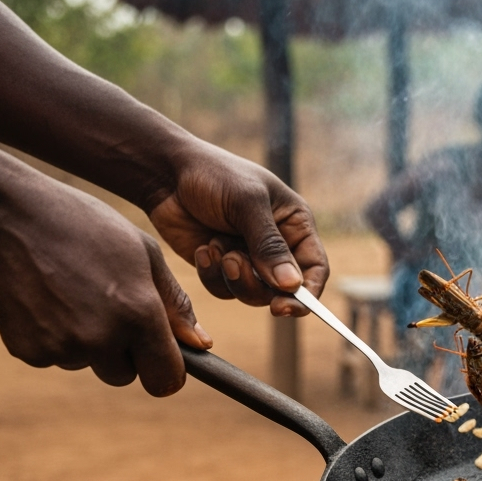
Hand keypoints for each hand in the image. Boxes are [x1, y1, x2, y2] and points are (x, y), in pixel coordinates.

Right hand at [0, 158, 209, 395]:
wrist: (4, 214)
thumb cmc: (83, 226)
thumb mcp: (143, 252)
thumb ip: (174, 303)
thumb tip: (200, 344)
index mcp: (138, 314)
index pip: (166, 379)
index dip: (166, 370)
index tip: (160, 357)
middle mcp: (100, 338)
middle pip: (125, 375)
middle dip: (124, 352)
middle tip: (106, 306)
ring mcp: (60, 348)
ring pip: (88, 364)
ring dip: (87, 342)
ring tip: (73, 293)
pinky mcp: (27, 351)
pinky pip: (54, 357)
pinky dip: (54, 338)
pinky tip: (47, 299)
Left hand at [148, 141, 328, 316]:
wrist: (166, 173)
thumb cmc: (213, 175)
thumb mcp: (247, 203)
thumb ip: (270, 245)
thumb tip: (292, 286)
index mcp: (295, 224)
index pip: (315, 268)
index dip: (306, 293)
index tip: (283, 307)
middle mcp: (278, 245)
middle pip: (284, 289)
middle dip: (257, 283)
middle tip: (232, 263)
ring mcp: (249, 258)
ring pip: (253, 294)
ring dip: (232, 276)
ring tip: (215, 247)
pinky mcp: (221, 267)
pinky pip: (224, 290)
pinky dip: (211, 275)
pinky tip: (203, 249)